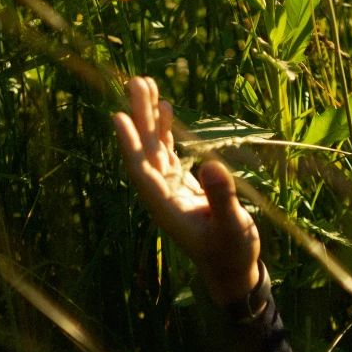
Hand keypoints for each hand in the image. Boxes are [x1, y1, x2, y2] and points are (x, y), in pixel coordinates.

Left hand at [112, 77, 260, 304]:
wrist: (232, 269)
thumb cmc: (232, 254)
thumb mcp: (233, 228)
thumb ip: (222, 200)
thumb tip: (211, 165)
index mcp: (167, 208)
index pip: (142, 172)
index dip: (130, 145)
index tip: (118, 117)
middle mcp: (163, 195)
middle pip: (146, 152)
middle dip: (140, 118)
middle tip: (135, 82)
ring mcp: (171, 188)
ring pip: (155, 148)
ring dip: (150, 118)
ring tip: (145, 84)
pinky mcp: (182, 185)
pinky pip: (168, 152)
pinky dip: (166, 131)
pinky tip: (165, 108)